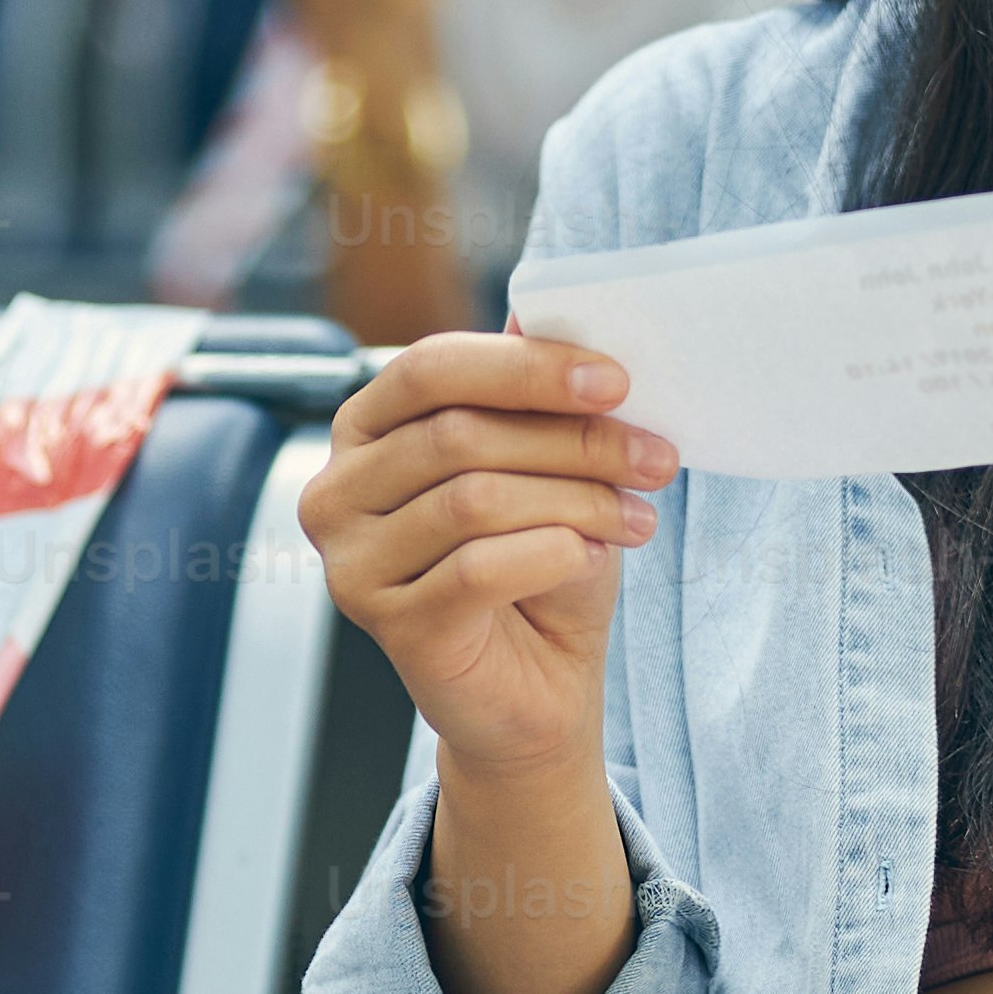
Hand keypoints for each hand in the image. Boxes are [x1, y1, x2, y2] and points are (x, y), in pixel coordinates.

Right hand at [307, 329, 674, 790]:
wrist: (536, 689)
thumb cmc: (538, 566)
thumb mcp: (544, 465)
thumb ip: (532, 392)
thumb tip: (550, 305)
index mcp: (366, 430)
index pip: (429, 367)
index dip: (524, 366)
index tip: (616, 381)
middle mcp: (337, 491)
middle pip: (458, 434)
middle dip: (572, 441)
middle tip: (655, 457)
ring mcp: (351, 562)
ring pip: (472, 500)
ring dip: (574, 500)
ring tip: (636, 516)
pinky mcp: (389, 625)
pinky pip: (476, 569)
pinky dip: (551, 554)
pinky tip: (591, 558)